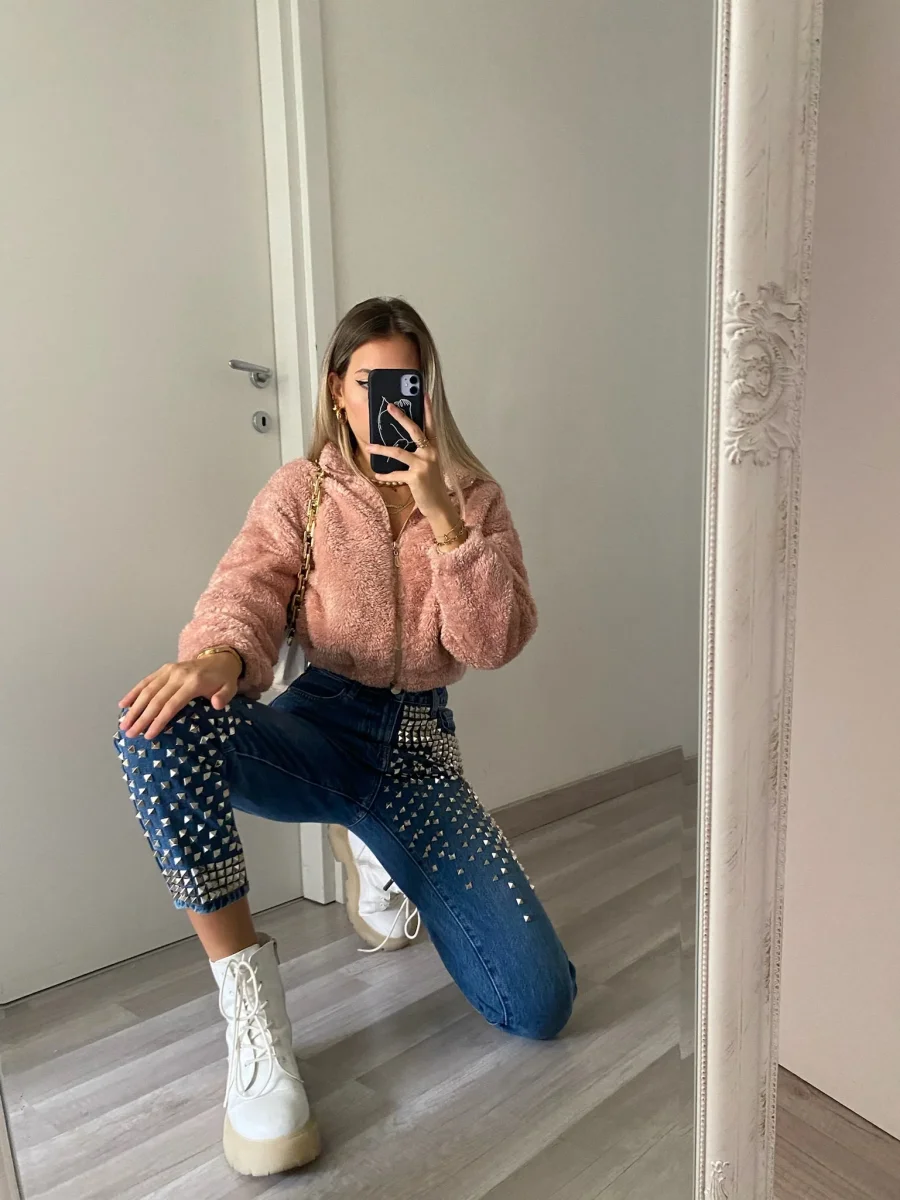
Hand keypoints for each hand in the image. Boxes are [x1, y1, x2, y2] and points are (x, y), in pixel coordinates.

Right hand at [118, 654, 240, 739]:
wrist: (220, 658)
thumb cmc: (223, 679)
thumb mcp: (230, 688)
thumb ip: (223, 697)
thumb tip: (217, 705)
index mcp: (193, 682)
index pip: (172, 704)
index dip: (159, 720)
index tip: (148, 735)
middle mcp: (178, 675)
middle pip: (156, 699)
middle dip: (141, 718)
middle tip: (130, 734)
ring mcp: (169, 670)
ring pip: (147, 690)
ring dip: (134, 708)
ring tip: (124, 724)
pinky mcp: (164, 669)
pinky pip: (146, 681)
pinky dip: (134, 692)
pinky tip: (123, 704)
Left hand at [366, 396, 453, 521]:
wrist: (439, 505)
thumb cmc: (431, 483)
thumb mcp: (428, 464)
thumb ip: (419, 452)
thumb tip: (400, 441)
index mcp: (433, 448)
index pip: (430, 424)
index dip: (427, 409)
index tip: (423, 393)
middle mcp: (430, 453)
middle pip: (414, 430)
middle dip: (401, 417)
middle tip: (389, 407)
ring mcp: (423, 465)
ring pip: (398, 451)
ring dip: (381, 449)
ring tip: (369, 446)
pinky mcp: (415, 477)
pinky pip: (395, 474)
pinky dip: (385, 475)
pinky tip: (377, 475)